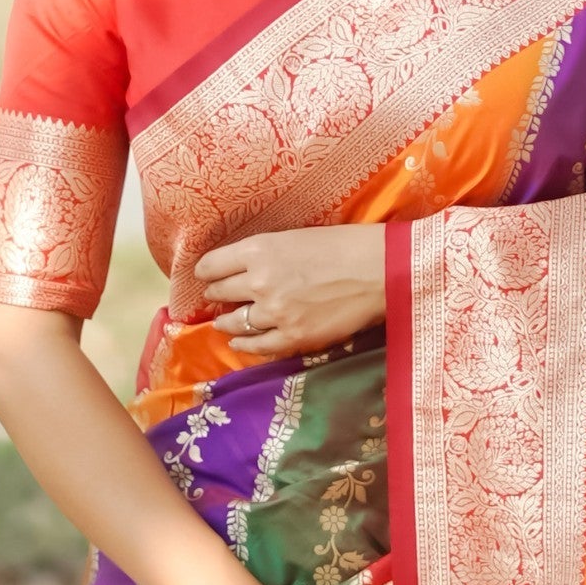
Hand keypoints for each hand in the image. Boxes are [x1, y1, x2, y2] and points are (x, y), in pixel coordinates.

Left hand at [192, 224, 386, 357]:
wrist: (379, 270)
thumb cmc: (342, 246)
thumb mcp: (294, 238)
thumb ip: (264, 254)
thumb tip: (242, 270)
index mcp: (259, 249)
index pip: (211, 265)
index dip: (206, 272)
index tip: (206, 276)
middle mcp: (259, 281)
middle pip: (220, 293)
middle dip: (217, 294)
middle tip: (218, 297)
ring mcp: (275, 312)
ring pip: (233, 322)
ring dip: (226, 322)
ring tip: (224, 322)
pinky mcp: (293, 337)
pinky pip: (257, 346)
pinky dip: (244, 345)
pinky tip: (239, 342)